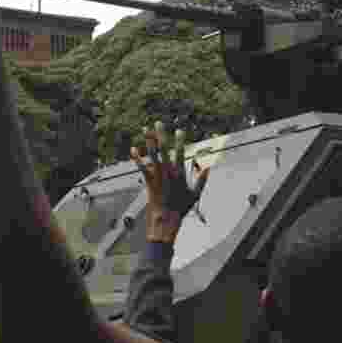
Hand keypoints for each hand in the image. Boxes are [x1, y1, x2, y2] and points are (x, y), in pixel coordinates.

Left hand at [130, 122, 210, 243]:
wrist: (166, 219)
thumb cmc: (180, 208)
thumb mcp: (195, 195)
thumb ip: (202, 181)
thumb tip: (208, 168)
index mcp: (179, 173)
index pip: (180, 153)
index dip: (180, 141)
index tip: (179, 130)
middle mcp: (168, 172)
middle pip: (164, 149)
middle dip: (161, 135)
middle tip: (158, 123)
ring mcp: (157, 176)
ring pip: (153, 155)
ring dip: (148, 141)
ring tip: (145, 130)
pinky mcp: (149, 181)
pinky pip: (142, 167)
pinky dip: (137, 158)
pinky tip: (133, 149)